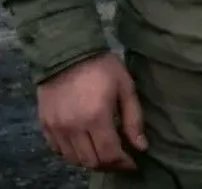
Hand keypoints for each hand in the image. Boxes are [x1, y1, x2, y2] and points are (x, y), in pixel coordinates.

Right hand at [37, 52, 145, 171]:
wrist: (67, 52)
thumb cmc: (102, 67)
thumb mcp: (126, 87)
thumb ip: (133, 119)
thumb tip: (141, 146)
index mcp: (96, 117)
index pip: (109, 154)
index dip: (123, 163)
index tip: (133, 163)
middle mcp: (73, 127)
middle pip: (91, 161)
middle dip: (109, 164)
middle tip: (120, 159)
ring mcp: (56, 128)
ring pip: (73, 159)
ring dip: (90, 161)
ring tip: (103, 153)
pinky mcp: (45, 125)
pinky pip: (58, 150)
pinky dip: (72, 154)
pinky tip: (84, 145)